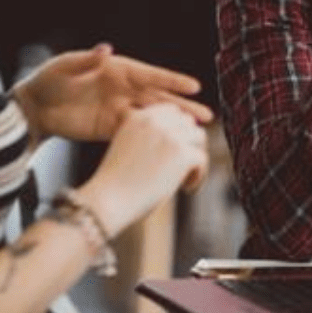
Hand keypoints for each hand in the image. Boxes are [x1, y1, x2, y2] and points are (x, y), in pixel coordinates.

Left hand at [12, 43, 212, 143]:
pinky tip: (169, 144)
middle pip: (158, 97)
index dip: (171, 80)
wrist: (33, 107)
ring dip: (173, 123)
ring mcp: (118, 109)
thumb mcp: (65, 67)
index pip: (149, 75)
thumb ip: (87, 60)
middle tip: (206, 115)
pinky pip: (136, 131)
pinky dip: (152, 136)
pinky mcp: (110, 128)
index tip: (194, 86)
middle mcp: (123, 88)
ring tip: (196, 131)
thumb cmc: (48, 80)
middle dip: (182, 106)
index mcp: (116, 69)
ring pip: (152, 116)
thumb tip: (107, 48)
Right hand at [75, 103, 209, 236]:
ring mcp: (170, 136)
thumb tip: (180, 139)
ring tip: (185, 178)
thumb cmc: (115, 182)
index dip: (176, 130)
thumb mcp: (127, 147)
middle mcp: (155, 121)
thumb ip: (149, 137)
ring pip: (199, 137)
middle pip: (188, 122)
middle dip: (188, 142)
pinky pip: (202, 159)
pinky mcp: (181, 154)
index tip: (173, 151)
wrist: (109, 200)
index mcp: (139, 116)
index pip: (171, 111)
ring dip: (195, 156)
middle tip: (181, 166)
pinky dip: (199, 176)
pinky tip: (187, 188)